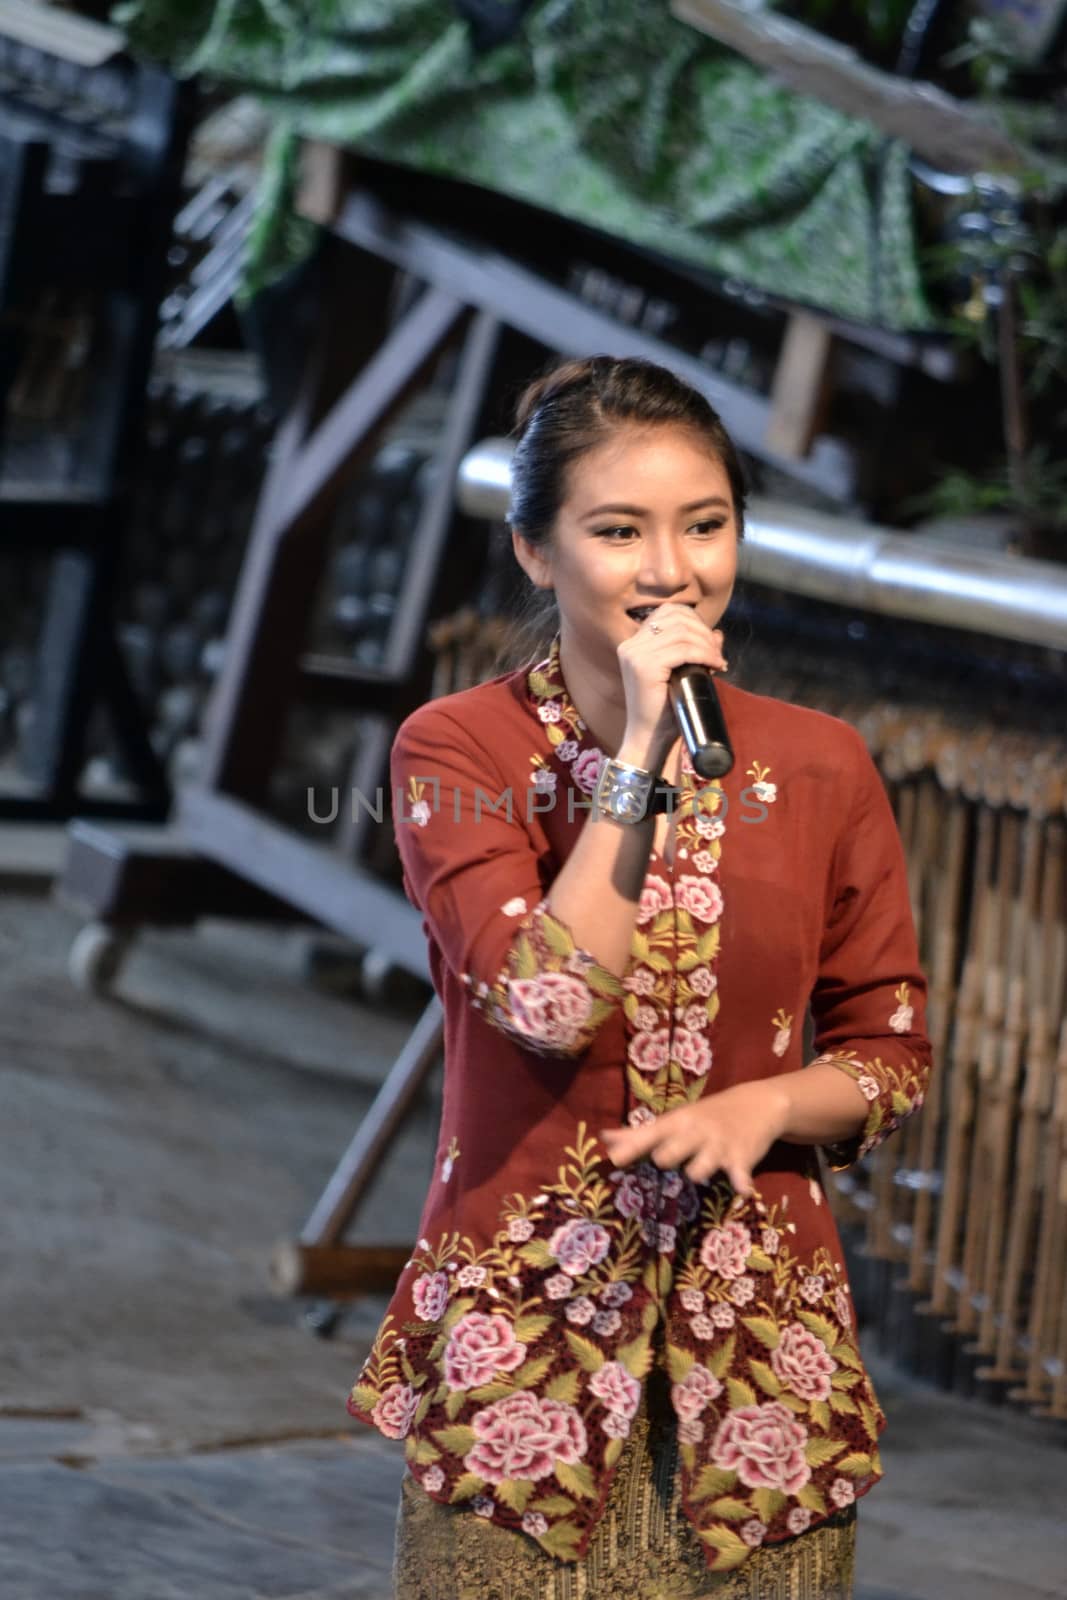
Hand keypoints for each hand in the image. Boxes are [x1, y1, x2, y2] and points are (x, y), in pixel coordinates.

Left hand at [599, 1081, 789, 1195]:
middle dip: (665, 1158)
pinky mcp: (743, 1157)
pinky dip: (741, 1182)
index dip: (630, 1148)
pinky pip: (740, 1173)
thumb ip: (638, 1134)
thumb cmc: (704, 1117)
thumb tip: (603, 1137)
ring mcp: (719, 1145)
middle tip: (663, 1160)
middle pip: (671, 1151)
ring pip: (701, 1165)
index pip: (648, 1135)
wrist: (755, 1104)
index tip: (613, 1160)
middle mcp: (695, 1132)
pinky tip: (742, 1190)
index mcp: (676, 1123)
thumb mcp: (674, 1121)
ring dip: (699, 1171)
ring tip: (700, 1172)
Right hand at [616, 605, 726, 769]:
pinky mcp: (644, 667)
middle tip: (718, 652)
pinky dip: (704, 654)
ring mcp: (635, 655)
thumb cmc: (666, 710)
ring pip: (682, 632)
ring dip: (707, 644)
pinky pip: (683, 650)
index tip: (710, 641)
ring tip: (718, 660)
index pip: (668, 612)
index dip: (694, 620)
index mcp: (634, 643)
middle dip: (703, 631)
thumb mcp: (682, 673)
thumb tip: (718, 633)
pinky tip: (715, 664)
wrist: (651, 739)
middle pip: (676, 618)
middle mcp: (630, 645)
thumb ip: (695, 651)